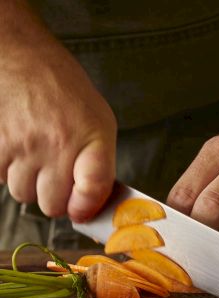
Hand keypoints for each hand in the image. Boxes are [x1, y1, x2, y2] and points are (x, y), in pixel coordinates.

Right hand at [0, 12, 115, 222]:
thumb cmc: (64, 92)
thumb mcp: (99, 123)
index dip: (86, 207)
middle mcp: (57, 144)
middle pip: (52, 206)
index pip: (92, 190)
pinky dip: (8, 170)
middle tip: (55, 175)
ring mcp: (23, 146)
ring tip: (35, 155)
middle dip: (54, 196)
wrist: (22, 57)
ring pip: (23, 195)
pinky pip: (0, 178)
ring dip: (29, 183)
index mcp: (90, 137)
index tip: (80, 209)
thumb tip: (90, 207)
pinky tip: (17, 148)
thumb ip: (100, 166)